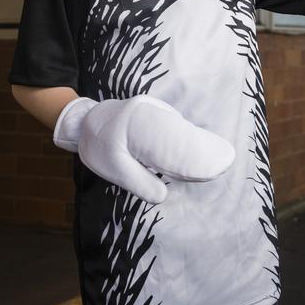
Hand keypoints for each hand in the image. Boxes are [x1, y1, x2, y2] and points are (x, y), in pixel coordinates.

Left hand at [53, 95, 235, 203]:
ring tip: (210, 160)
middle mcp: (151, 109)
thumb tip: (162, 196)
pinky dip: (183, 138)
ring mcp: (154, 108)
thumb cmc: (98, 146)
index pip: (175, 136)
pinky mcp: (155, 112)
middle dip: (201, 147)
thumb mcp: (113, 168)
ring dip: (193, 142)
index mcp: (140, 120)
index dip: (196, 152)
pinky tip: (193, 150)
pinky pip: (173, 126)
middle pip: (182, 129)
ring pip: (178, 127)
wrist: (84, 121)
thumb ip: (138, 182)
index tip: (213, 166)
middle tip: (220, 164)